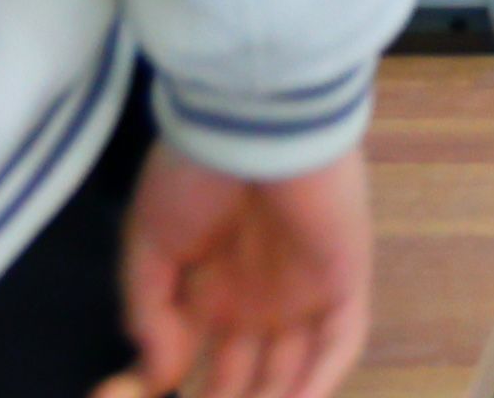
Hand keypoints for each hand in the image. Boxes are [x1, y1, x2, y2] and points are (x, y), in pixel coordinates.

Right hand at [103, 145, 370, 397]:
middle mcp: (257, 295)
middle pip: (249, 375)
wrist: (253, 121)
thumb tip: (160, 374)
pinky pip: (341, 342)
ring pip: (294, 369)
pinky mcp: (344, 280)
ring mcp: (303, 290)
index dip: (184, 389)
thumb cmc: (195, 172)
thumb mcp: (149, 240)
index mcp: (210, 285)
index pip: (202, 359)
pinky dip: (319, 381)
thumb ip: (151, 311)